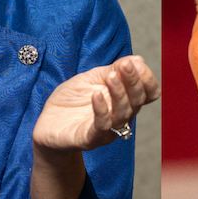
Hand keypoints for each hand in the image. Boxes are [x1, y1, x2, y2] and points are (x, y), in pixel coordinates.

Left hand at [32, 55, 160, 154]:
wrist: (48, 124)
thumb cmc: (71, 100)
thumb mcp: (92, 78)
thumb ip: (114, 69)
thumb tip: (139, 60)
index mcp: (125, 100)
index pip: (149, 93)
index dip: (147, 79)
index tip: (136, 63)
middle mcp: (121, 116)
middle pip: (138, 101)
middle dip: (134, 82)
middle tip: (126, 65)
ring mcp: (108, 129)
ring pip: (123, 113)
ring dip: (119, 93)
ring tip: (111, 77)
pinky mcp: (90, 139)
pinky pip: (102, 126)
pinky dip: (101, 109)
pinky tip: (96, 95)